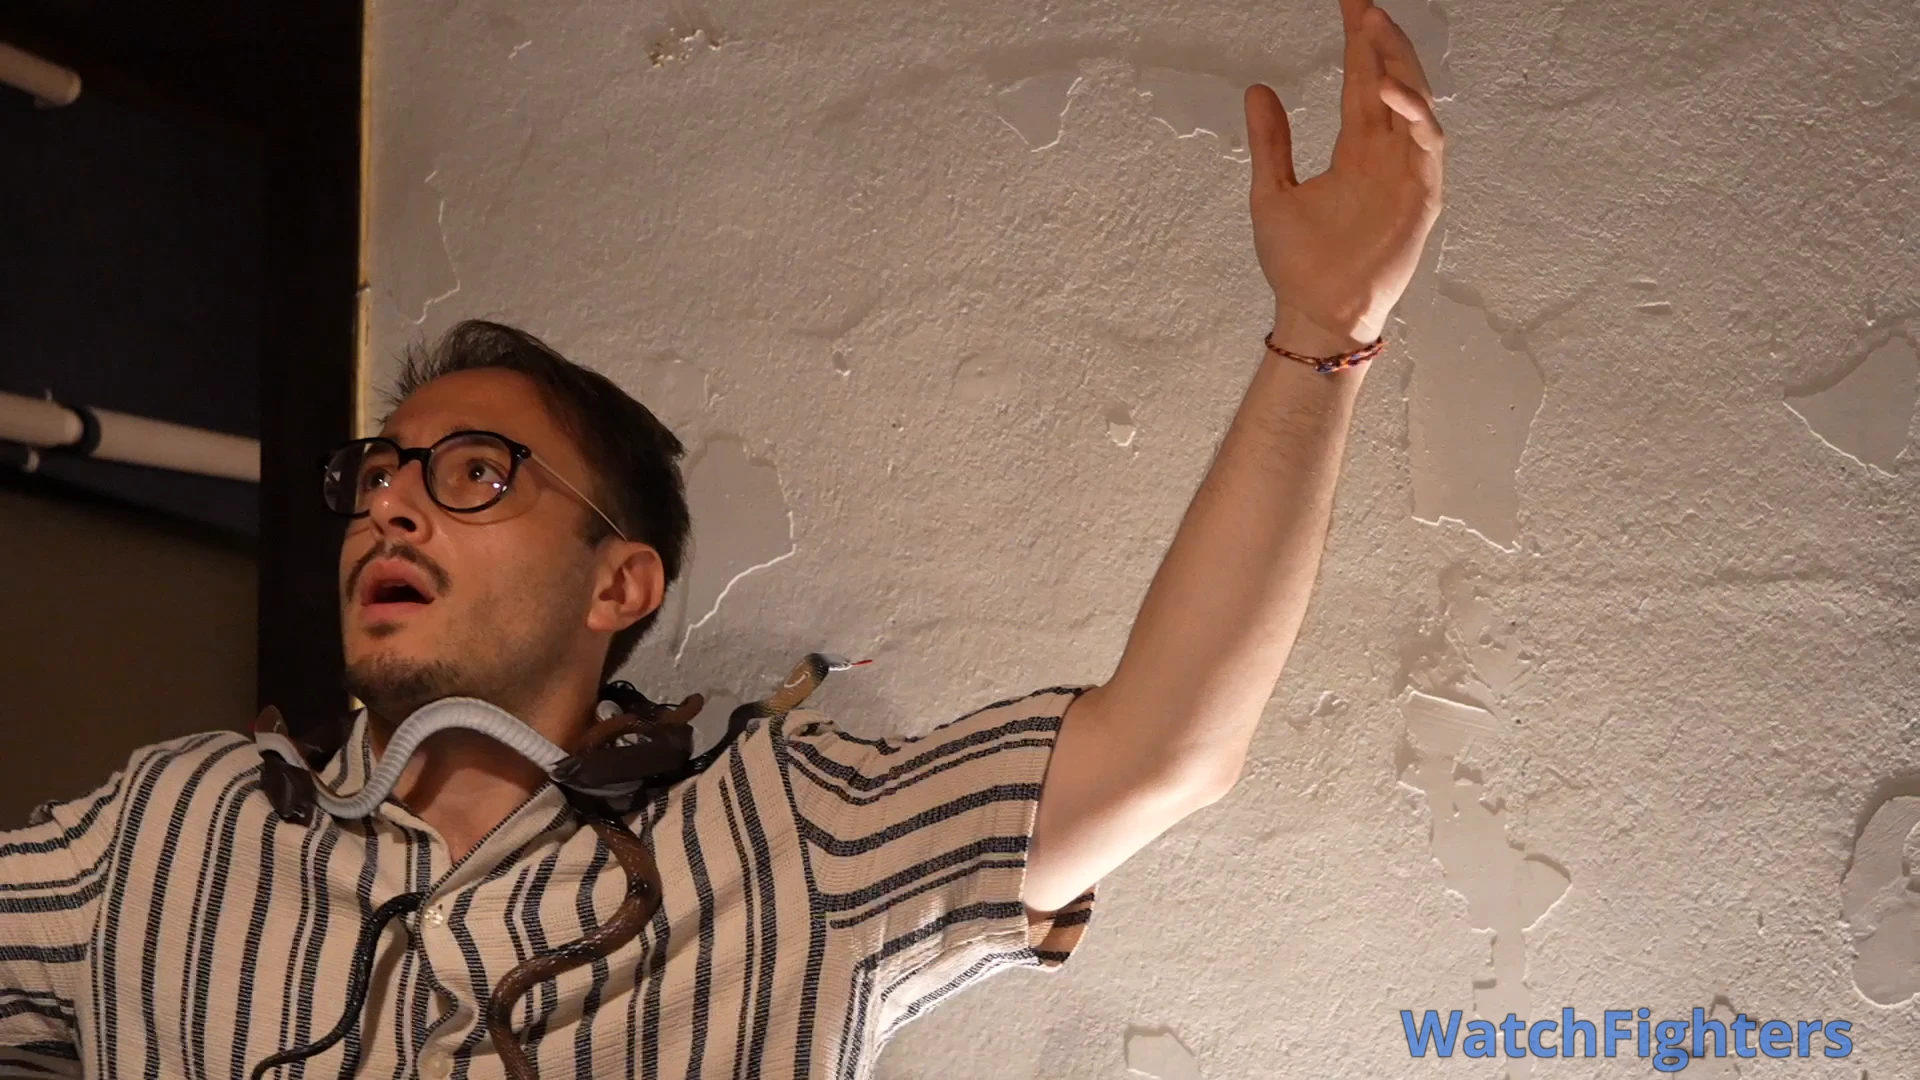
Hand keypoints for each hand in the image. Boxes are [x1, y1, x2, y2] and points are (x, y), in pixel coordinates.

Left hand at [1246, 0, 1444, 350]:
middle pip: (1393, 81)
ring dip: (1400, 65)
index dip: (1358, 43)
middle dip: (1382, 41)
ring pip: (1416, 103)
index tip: (1350, 4)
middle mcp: (1387, 153)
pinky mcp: (1424, 196)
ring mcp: (1409, 172)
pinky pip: (1429, 144)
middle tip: (1365, 6)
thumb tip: (1258, 89)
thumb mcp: (1271, 191)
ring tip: (1376, 30)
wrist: (1316, 312)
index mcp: (1356, 149)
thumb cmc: (1296, 264)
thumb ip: (1271, 142)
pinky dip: (1415, 114)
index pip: (1362, 81)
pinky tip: (1391, 90)